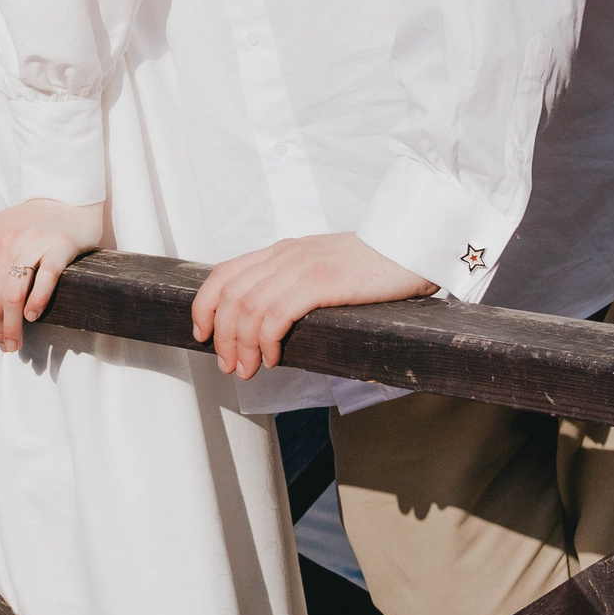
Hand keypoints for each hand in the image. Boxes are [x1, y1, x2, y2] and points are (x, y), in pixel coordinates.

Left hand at [0, 198, 105, 353]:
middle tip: (2, 343)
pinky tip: (32, 316)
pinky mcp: (58, 247)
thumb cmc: (22, 225)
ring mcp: (30, 243)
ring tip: (14, 343)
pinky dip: (36, 303)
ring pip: (12, 296)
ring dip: (12, 328)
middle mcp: (1, 238)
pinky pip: (44, 280)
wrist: (63, 202)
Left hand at [191, 232, 437, 379]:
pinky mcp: (321, 281)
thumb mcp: (323, 267)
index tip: (202, 333)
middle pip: (232, 295)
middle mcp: (285, 254)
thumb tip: (272, 322)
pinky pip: (278, 313)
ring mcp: (302, 266)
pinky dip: (268, 340)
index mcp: (281, 250)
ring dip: (242, 345)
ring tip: (248, 369)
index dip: (205, 304)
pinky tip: (274, 358)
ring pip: (250, 308)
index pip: (225, 273)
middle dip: (223, 336)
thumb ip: (297, 282)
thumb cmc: (373, 265)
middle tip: (229, 366)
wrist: (412, 245)